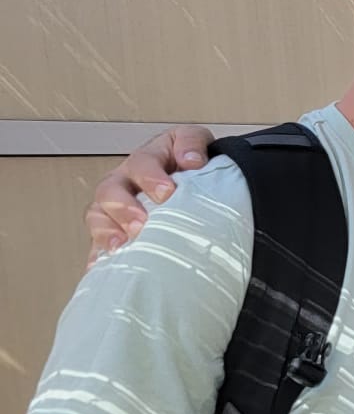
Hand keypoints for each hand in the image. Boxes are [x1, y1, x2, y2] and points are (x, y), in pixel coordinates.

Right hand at [85, 124, 214, 259]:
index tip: (167, 192)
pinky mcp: (113, 233)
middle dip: (123, 208)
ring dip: (106, 231)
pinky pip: (97, 245)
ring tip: (120, 246)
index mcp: (145, 160)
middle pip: (110, 190)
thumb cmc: (191, 168)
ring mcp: (114, 209)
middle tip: (141, 224)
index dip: (151, 177)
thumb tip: (192, 160)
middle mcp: (124, 182)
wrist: (194, 188)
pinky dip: (97, 257)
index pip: (142, 162)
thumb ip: (193, 143)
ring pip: (97, 216)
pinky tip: (100, 269)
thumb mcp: (195, 144)